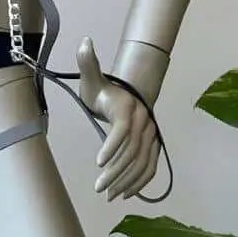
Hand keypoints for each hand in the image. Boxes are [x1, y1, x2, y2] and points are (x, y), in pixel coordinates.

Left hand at [76, 37, 161, 201]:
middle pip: (132, 151)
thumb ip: (88, 62)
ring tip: (109, 194)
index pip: (122, 129)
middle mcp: (144, 122)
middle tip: (98, 187)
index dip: (112, 146)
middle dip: (116, 171)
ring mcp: (151, 135)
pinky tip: (126, 194)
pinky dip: (141, 181)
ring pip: (143, 162)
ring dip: (127, 181)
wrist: (128, 93)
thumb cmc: (104, 89)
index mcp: (127, 108)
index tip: (98, 162)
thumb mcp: (92, 78)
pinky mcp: (153, 145)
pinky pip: (151, 166)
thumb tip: (84, 41)